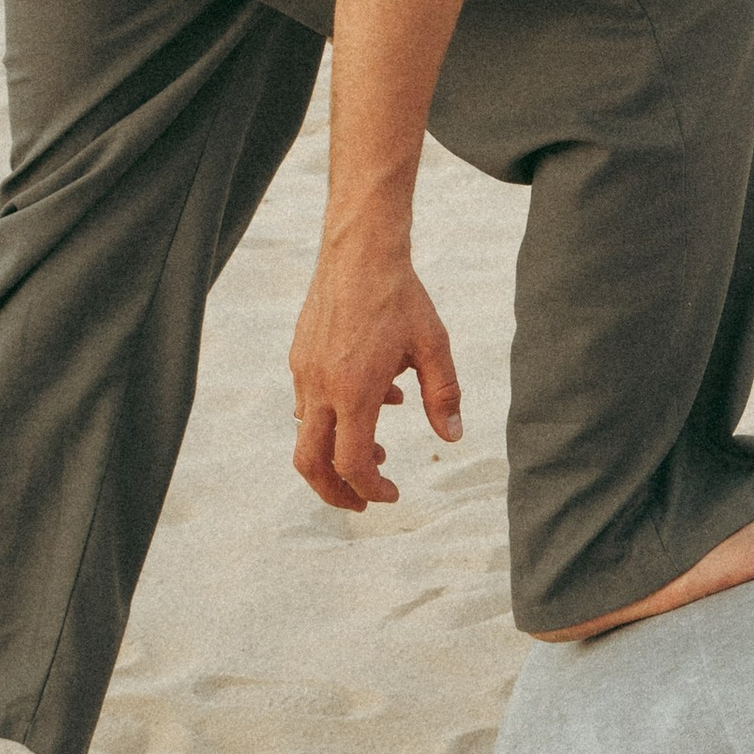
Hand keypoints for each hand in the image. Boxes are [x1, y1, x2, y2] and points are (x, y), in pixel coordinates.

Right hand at [287, 234, 463, 509]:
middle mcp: (320, 388)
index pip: (351, 463)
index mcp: (354, 392)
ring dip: (338, 450)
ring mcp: (304, 372)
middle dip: (335, 491)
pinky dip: (336, 416)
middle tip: (363, 501)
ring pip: (308, 433)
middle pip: (310, 463)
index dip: (370, 489)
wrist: (360, 252)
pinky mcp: (300, 357)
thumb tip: (453, 437)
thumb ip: (444, 396)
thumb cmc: (401, 297)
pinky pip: (310, 403)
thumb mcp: (434, 346)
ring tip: (379, 448)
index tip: (390, 495)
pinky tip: (376, 396)